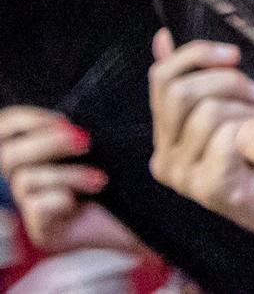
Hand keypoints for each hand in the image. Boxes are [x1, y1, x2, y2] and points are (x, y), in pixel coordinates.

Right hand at [0, 106, 137, 255]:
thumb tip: (81, 107)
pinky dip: (57, 201)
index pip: (7, 129)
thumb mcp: (107, 143)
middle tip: (86, 140)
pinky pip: (36, 209)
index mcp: (41, 152)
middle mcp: (30, 178)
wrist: (153, 213)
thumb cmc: (131, 171)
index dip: (24, 120)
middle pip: (10, 156)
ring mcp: (34, 206)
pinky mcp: (43, 231)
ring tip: (101, 179)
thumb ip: (84, 126)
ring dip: (67, 175)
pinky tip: (79, 203)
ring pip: (25, 181)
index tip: (63, 118)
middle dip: (47, 144)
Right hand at [145, 29, 253, 236]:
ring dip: (249, 108)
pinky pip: (228, 135)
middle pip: (181, 91)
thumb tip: (162, 36)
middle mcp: (166, 158)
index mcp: (168, 134)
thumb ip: (198, 72)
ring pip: (207, 110)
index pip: (162, 78)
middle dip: (229, 83)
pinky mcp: (210, 188)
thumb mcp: (235, 99)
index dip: (197, 55)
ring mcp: (185, 176)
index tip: (234, 56)